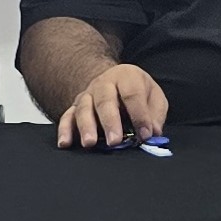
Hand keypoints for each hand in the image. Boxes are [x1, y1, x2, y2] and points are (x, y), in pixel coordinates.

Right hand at [54, 64, 169, 149]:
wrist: (113, 80)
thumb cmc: (136, 91)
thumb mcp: (153, 96)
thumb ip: (155, 113)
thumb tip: (152, 132)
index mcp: (126, 77)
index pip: (132, 94)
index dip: (139, 115)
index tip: (145, 135)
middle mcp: (104, 83)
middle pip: (105, 101)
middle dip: (110, 122)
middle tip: (114, 141)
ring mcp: (87, 95)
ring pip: (83, 108)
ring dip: (86, 126)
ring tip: (90, 143)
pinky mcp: (75, 107)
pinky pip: (67, 116)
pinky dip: (64, 130)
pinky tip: (65, 143)